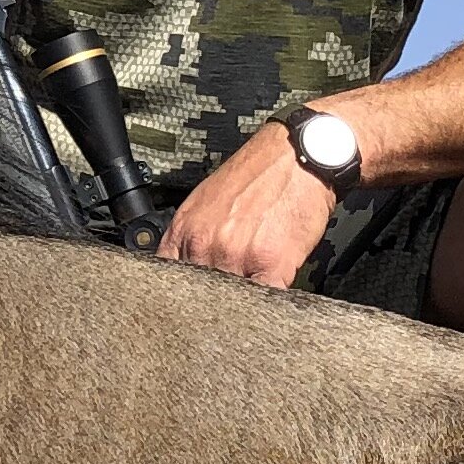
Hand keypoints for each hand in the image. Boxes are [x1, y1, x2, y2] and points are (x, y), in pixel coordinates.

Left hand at [158, 125, 342, 289]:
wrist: (297, 156)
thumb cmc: (258, 176)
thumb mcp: (207, 201)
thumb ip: (191, 237)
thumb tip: (185, 269)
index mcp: (185, 230)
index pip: (166, 279)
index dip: (178, 297)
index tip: (188, 303)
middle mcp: (204, 244)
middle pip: (196, 296)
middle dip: (209, 302)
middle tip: (225, 299)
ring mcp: (235, 255)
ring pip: (227, 303)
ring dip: (238, 305)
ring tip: (250, 294)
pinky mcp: (270, 264)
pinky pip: (261, 303)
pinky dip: (264, 307)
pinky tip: (268, 302)